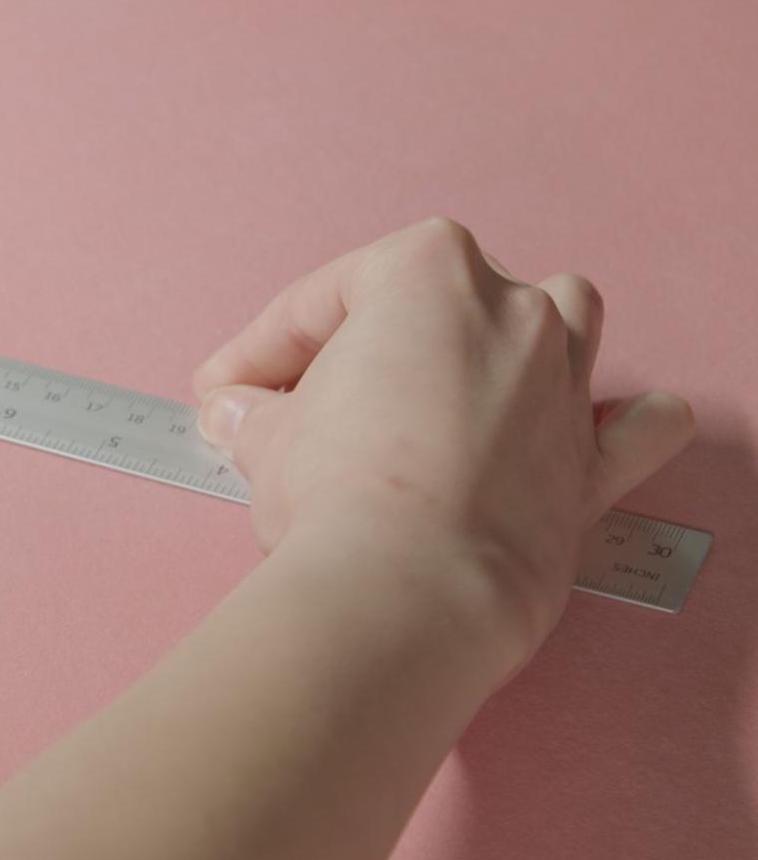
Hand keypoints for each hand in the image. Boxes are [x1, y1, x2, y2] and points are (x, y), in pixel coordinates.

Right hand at [191, 217, 692, 666]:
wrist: (405, 587)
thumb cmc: (342, 493)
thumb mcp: (267, 436)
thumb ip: (259, 414)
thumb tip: (239, 415)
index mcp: (428, 272)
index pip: (324, 298)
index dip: (259, 348)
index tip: (224, 389)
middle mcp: (512, 311)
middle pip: (436, 302)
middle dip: (371, 346)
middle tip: (305, 403)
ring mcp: (563, 382)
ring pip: (561, 319)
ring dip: (511, 339)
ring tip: (453, 381)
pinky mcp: (592, 464)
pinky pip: (635, 426)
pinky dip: (622, 423)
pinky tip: (594, 425)